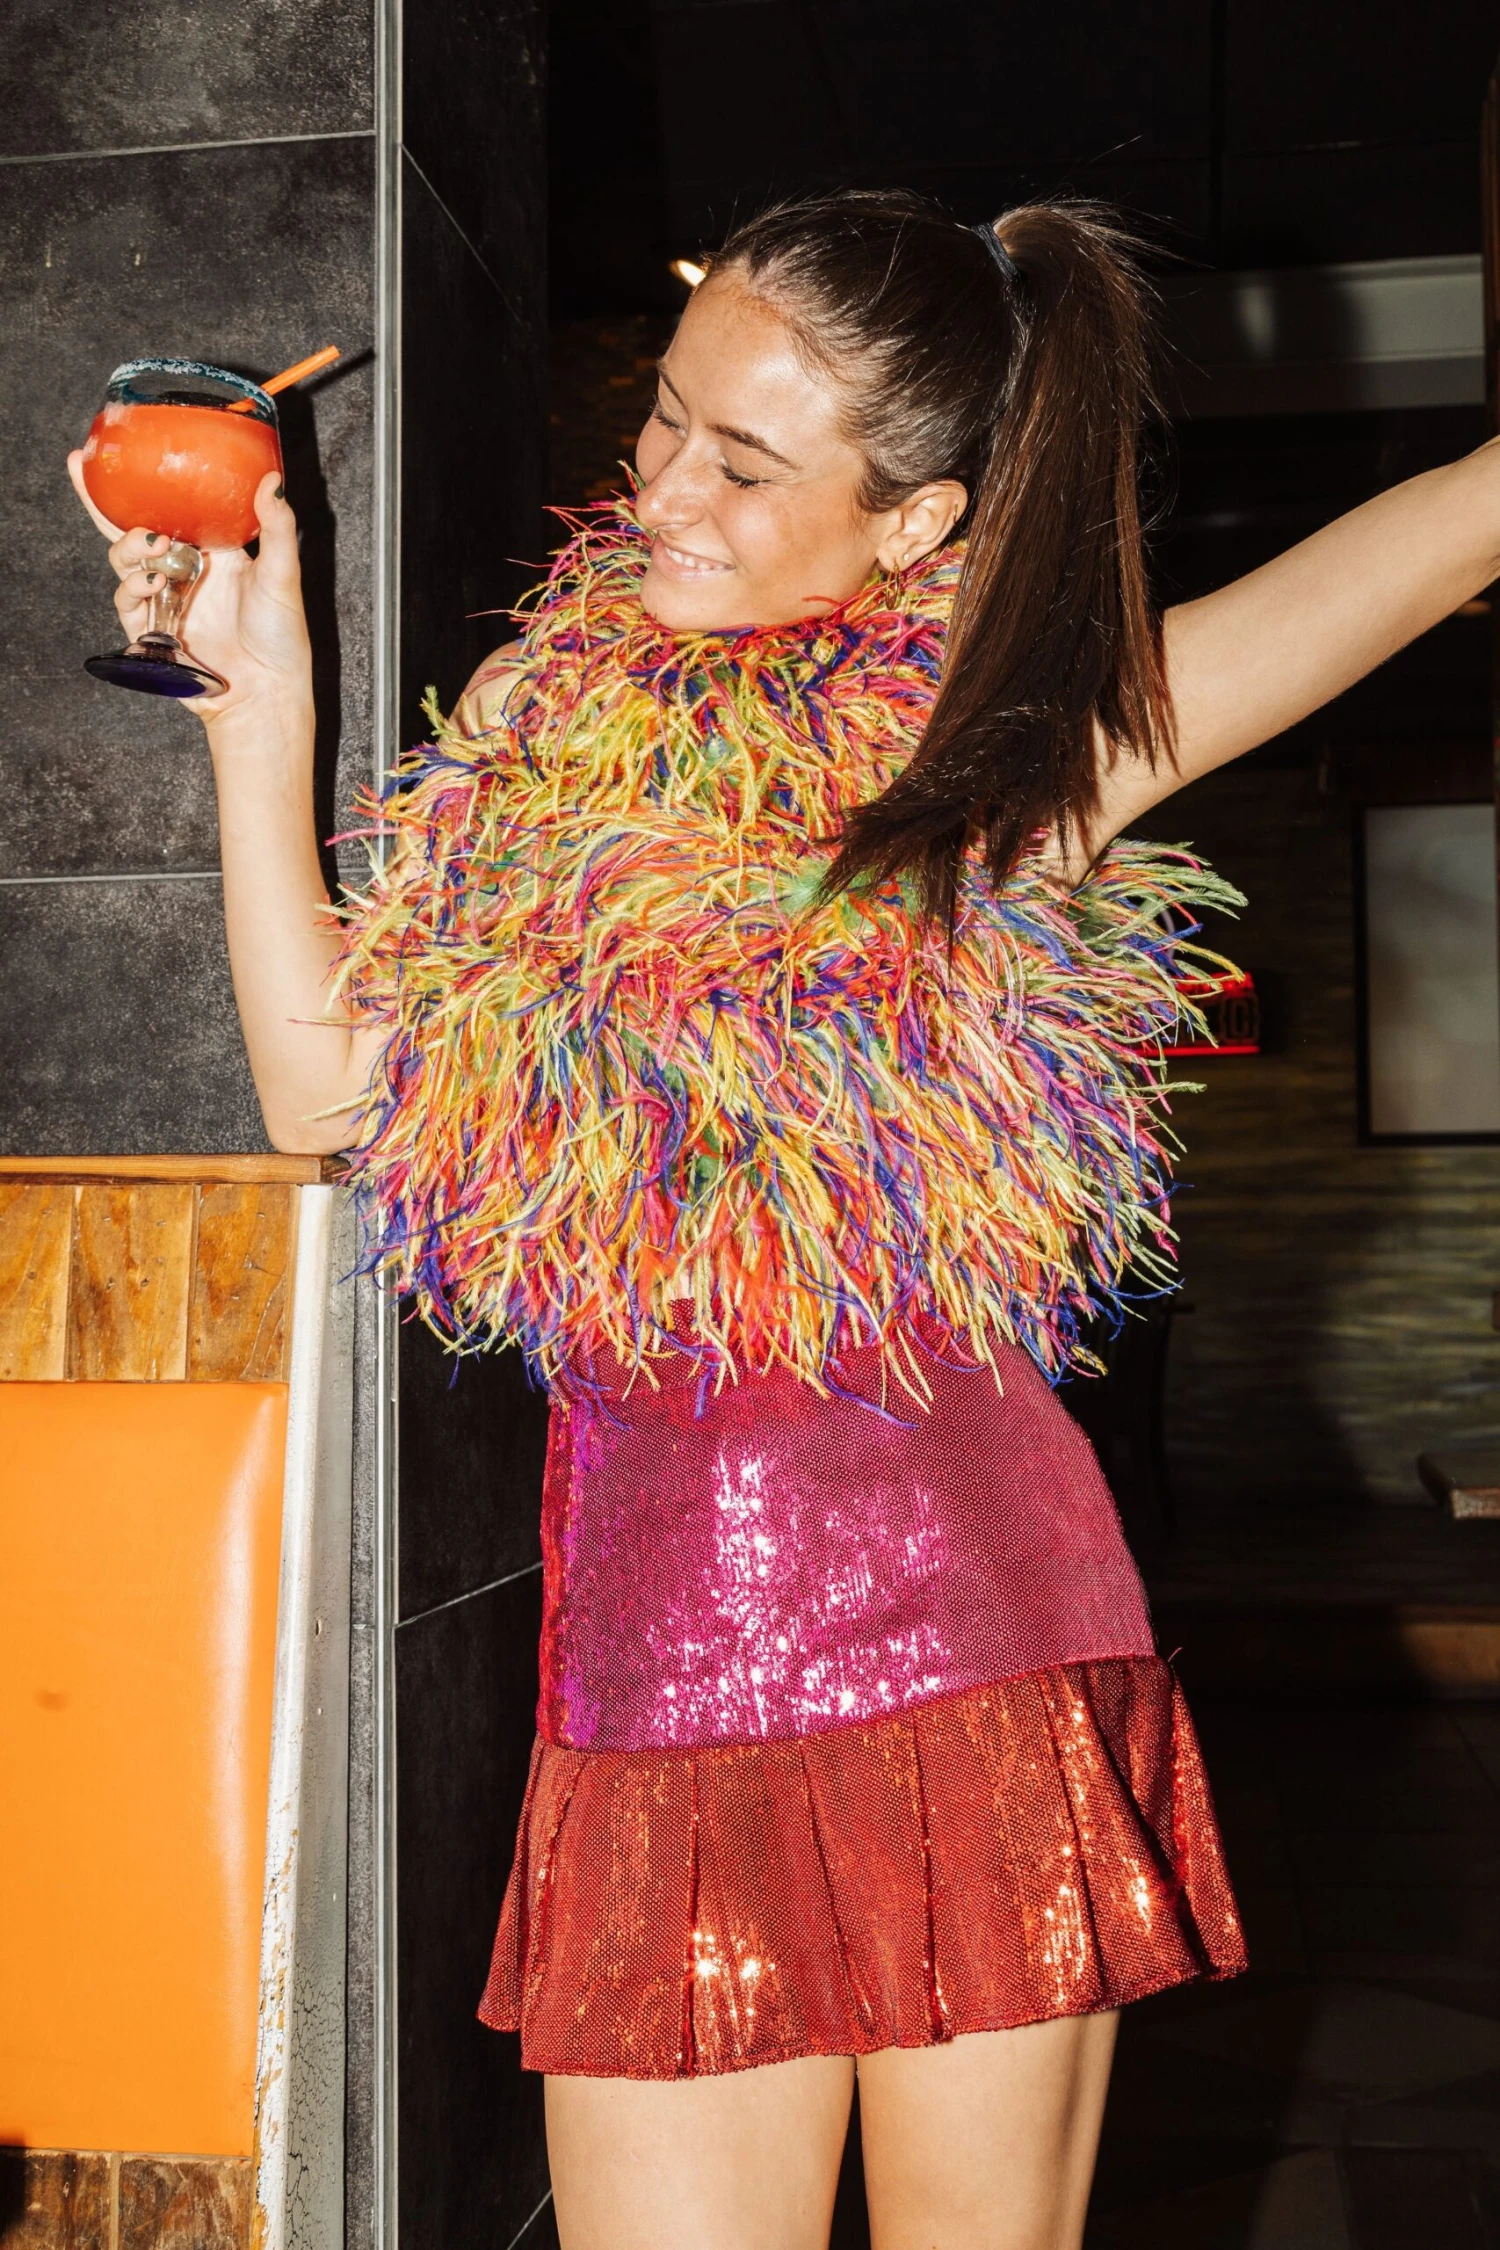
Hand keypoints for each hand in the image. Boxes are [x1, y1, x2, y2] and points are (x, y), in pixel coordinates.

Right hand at [67, 457, 313, 724]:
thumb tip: (272, 480)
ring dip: (129, 547)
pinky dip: (132, 588)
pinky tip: (152, 582)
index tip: (109, 453)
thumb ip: (276, 528)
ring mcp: (164, 598)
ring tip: (152, 546)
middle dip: (101, 504)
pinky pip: (126, 602)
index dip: (136, 484)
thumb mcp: (282, 574)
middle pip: (130, 530)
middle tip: (96, 481)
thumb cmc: (281, 637)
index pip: (166, 507)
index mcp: (210, 548)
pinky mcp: (152, 630)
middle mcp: (182, 569)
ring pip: (124, 561)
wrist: (266, 692)